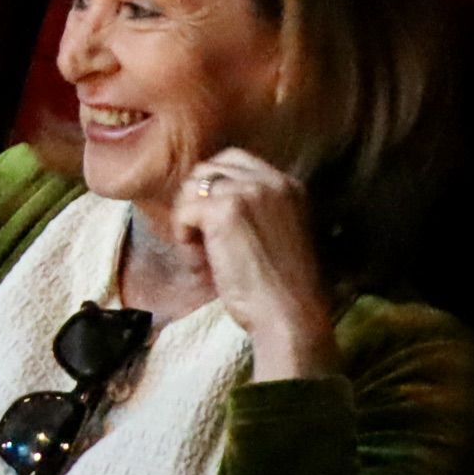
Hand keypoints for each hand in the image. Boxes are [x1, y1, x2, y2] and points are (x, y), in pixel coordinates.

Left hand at [172, 148, 337, 381]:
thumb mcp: (279, 234)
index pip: (234, 160)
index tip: (209, 219)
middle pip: (209, 170)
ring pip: (193, 188)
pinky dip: (183, 237)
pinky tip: (198, 263)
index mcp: (288, 184)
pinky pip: (184, 212)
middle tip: (199, 238)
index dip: (212, 186)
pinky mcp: (224, 210)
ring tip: (200, 255)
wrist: (290, 314)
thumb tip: (210, 202)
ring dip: (188, 220)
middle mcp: (270, 180)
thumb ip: (256, 210)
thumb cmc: (282, 288)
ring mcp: (247, 191)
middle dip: (196, 201)